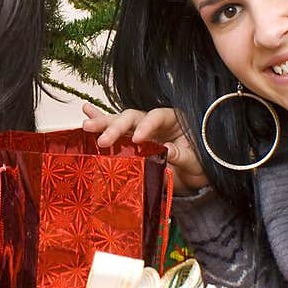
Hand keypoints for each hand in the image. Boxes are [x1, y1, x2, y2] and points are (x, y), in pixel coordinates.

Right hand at [82, 102, 207, 191]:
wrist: (197, 174)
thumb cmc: (201, 163)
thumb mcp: (197, 161)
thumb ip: (183, 156)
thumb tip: (167, 150)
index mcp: (173, 119)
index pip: (156, 116)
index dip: (146, 126)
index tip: (138, 139)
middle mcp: (154, 121)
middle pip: (132, 117)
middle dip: (116, 126)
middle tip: (103, 139)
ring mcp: (142, 131)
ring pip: (120, 123)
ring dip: (103, 124)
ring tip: (86, 125)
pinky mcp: (133, 143)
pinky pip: (116, 132)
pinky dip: (101, 121)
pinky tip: (86, 113)